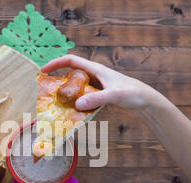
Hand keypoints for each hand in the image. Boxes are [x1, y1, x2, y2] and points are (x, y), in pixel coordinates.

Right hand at [42, 54, 167, 110]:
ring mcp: (97, 86)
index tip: (43, 70)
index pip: (71, 60)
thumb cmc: (133, 94)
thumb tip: (77, 104)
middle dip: (58, 82)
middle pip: (71, 74)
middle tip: (47, 92)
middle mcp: (95, 76)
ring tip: (58, 106)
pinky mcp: (100, 96)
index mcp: (96, 69)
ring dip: (67, 96)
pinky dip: (77, 105)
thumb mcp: (114, 95)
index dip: (56, 63)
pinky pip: (84, 98)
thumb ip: (96, 99)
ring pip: (77, 88)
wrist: (147, 102)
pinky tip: (74, 115)